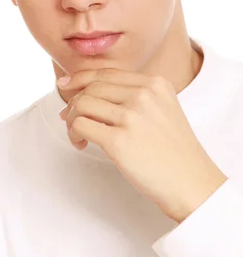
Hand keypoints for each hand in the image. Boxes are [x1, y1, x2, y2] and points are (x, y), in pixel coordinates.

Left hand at [58, 68, 227, 222]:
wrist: (191, 183)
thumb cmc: (173, 152)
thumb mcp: (163, 109)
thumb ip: (135, 95)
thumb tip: (87, 92)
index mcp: (155, 84)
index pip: (107, 73)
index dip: (81, 77)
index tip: (65, 85)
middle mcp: (144, 95)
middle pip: (91, 87)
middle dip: (74, 102)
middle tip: (70, 119)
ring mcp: (131, 117)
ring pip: (81, 104)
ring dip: (72, 120)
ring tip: (78, 136)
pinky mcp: (119, 140)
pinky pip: (80, 125)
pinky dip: (74, 134)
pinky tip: (82, 144)